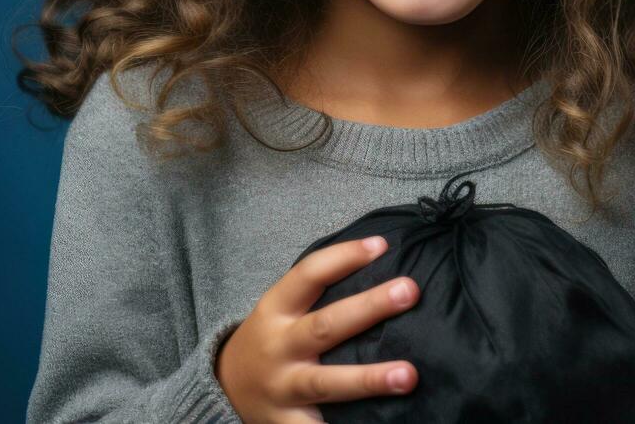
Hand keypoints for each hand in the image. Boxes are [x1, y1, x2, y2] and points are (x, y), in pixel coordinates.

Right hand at [215, 235, 420, 421]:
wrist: (225, 385)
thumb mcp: (282, 307)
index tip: (382, 246)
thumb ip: (319, 288)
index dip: (344, 257)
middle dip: (369, 308)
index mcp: (276, 309)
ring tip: (409, 375)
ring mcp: (283, 388)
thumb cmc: (272, 336)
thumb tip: (380, 255)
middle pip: (326, 325)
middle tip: (409, 291)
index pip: (309, 274)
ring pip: (327, 382)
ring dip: (369, 379)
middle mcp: (279, 347)